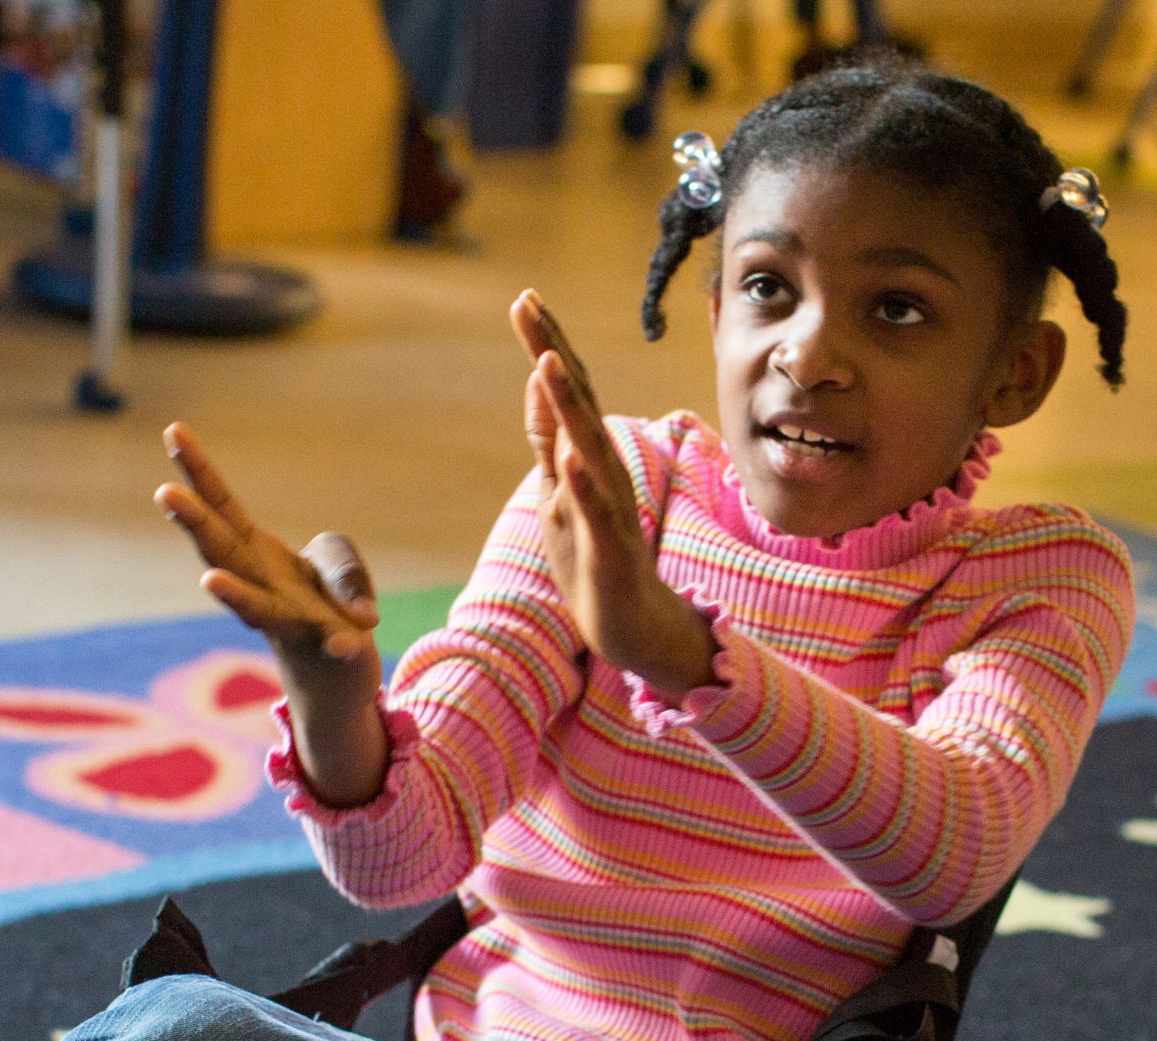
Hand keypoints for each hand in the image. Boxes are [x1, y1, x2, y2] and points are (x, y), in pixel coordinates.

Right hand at [155, 424, 381, 693]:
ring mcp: (289, 622)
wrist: (332, 675)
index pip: (220, 505)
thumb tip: (360, 613)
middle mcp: (260, 587)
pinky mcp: (327, 650)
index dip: (198, 469)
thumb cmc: (324, 605)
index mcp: (255, 553)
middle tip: (164, 493)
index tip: (173, 429)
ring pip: (258, 609)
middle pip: (220, 551)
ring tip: (210, 582)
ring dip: (234, 596)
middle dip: (194, 523)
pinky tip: (350, 643)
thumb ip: (342, 566)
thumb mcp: (337, 565)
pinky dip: (341, 645)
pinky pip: (335, 646)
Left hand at [510, 290, 716, 699]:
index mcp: (587, 456)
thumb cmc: (592, 559)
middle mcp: (605, 470)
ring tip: (546, 361)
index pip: (565, 390)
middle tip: (528, 303)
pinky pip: (600, 513)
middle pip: (577, 402)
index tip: (523, 297)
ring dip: (570, 405)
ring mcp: (611, 509)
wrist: (633, 627)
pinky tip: (568, 459)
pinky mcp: (612, 551)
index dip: (545, 344)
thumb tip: (536, 381)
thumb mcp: (557, 492)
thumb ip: (548, 440)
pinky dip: (584, 486)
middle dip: (552, 352)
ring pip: (589, 449)